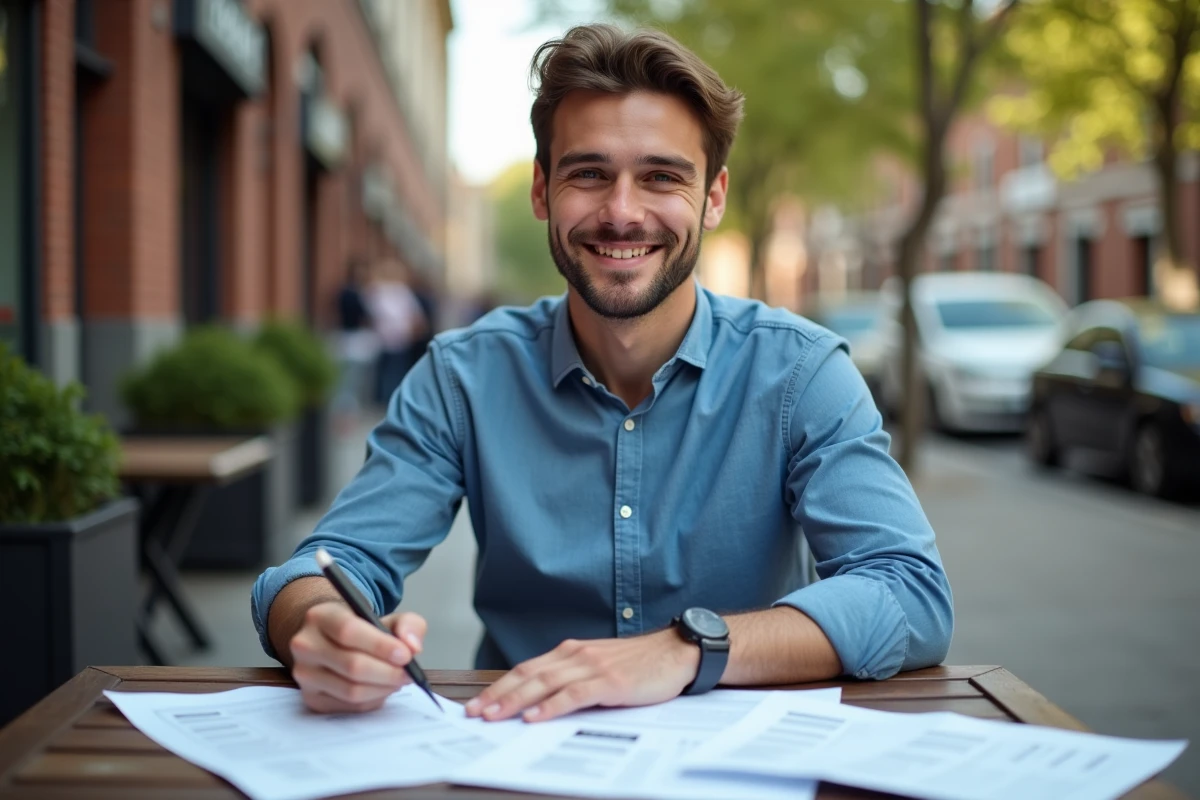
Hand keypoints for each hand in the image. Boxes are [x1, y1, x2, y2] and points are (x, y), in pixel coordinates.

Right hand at [289, 603, 426, 713]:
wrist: (334, 643)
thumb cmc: (363, 630)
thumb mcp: (387, 618)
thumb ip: (408, 625)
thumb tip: (412, 646)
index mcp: (320, 616)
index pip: (348, 631)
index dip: (380, 645)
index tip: (406, 655)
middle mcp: (305, 645)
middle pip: (351, 665)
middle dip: (388, 672)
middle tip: (408, 673)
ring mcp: (305, 674)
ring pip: (351, 690)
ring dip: (383, 688)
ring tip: (398, 680)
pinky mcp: (311, 699)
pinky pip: (349, 706)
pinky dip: (373, 700)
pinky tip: (382, 688)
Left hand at [464, 629, 699, 722]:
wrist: (677, 652)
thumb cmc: (639, 663)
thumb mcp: (599, 666)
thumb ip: (572, 677)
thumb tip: (540, 701)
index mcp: (571, 651)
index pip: (526, 669)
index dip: (499, 686)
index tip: (478, 703)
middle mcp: (576, 654)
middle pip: (528, 675)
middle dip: (498, 695)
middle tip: (474, 713)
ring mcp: (593, 666)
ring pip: (545, 683)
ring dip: (516, 701)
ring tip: (494, 716)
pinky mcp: (610, 680)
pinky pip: (574, 694)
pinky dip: (552, 706)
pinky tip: (536, 717)